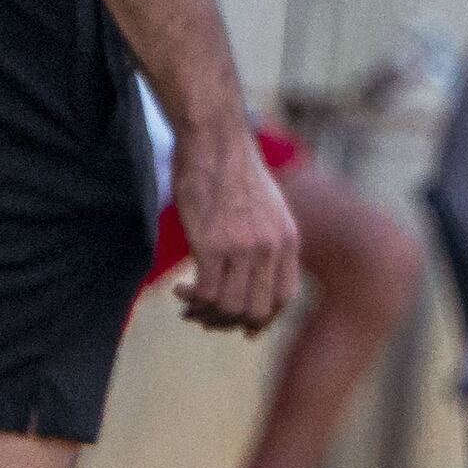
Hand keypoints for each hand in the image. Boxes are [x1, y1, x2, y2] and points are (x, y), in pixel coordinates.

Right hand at [170, 122, 298, 333]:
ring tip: (188, 303)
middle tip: (205, 317)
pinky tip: (179, 290)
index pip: (284, 297)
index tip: (244, 327)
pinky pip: (205, 292)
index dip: (264, 319)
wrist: (214, 140)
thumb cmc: (232, 169)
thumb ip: (267, 239)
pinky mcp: (211, 244)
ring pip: (229, 306)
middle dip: (229, 322)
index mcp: (288, 240)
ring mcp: (242, 248)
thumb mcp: (268, 206)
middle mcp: (271, 248)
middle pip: (256, 310)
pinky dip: (191, 299)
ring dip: (205, 313)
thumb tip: (253, 269)